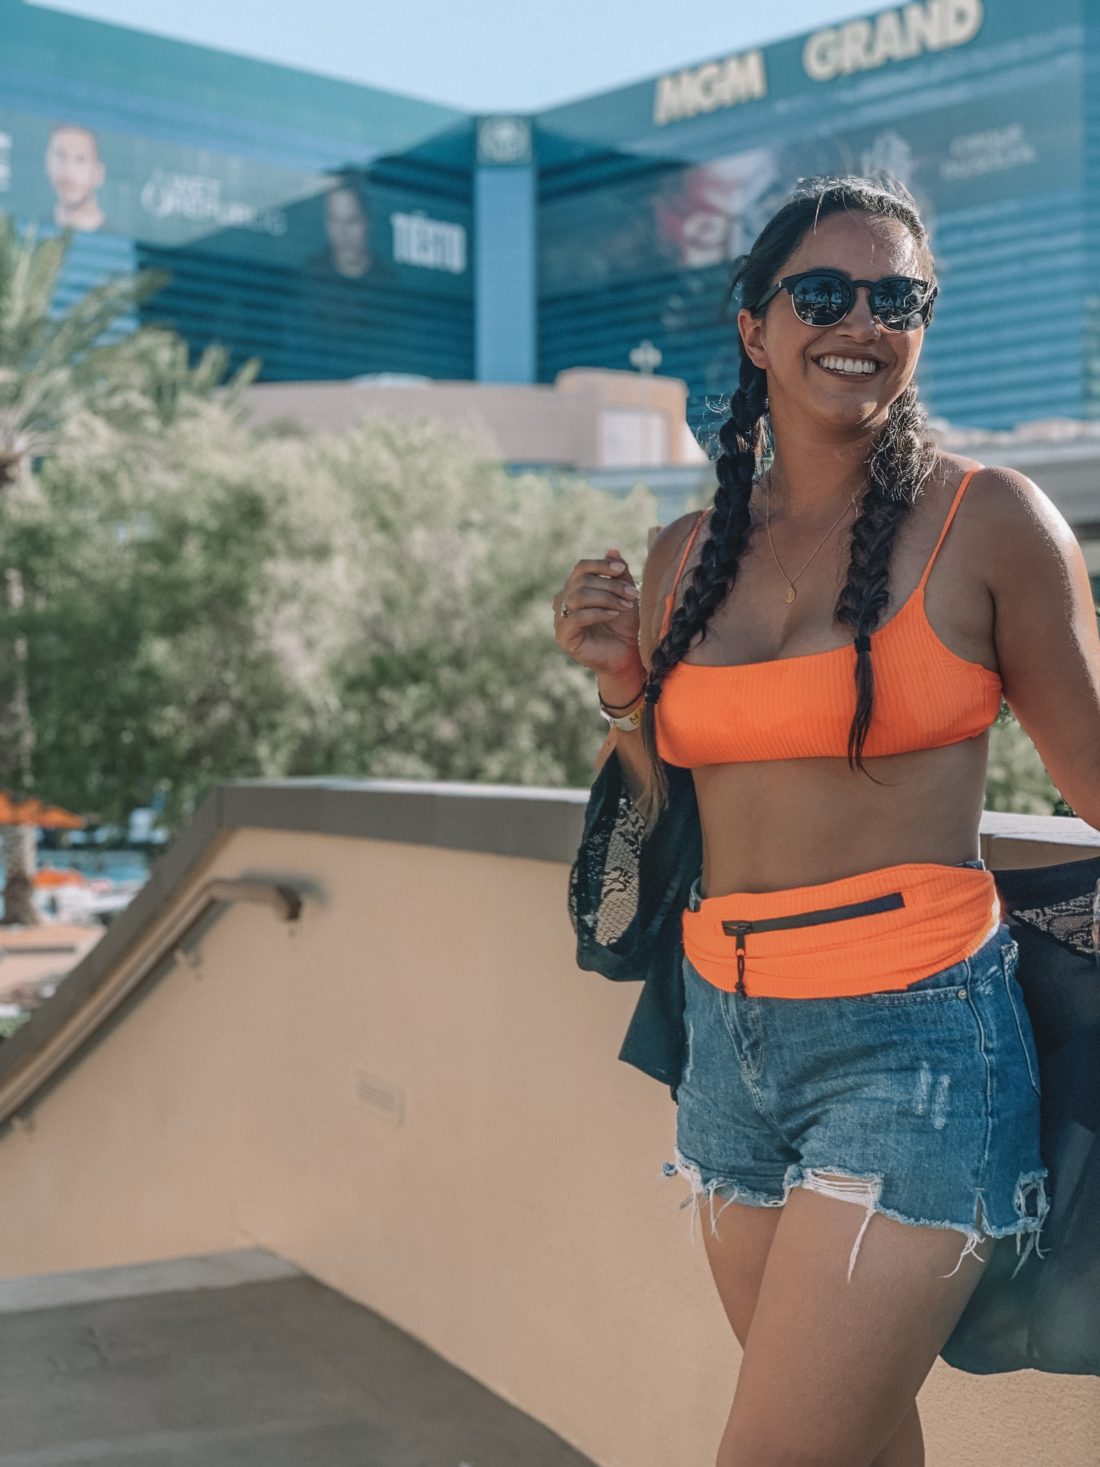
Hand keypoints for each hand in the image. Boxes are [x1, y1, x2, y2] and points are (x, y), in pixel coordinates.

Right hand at [552, 547, 644, 680]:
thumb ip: (618, 574)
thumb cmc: (623, 626)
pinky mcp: (563, 636)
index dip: (600, 565)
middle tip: (632, 593)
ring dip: (605, 597)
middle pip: (581, 581)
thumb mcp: (624, 595)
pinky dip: (598, 612)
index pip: (581, 568)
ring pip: (577, 596)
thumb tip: (612, 549)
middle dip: (609, 585)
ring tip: (625, 605)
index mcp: (575, 589)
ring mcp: (560, 619)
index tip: (622, 569)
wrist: (625, 656)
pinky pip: (577, 616)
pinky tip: (614, 614)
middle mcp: (563, 601)